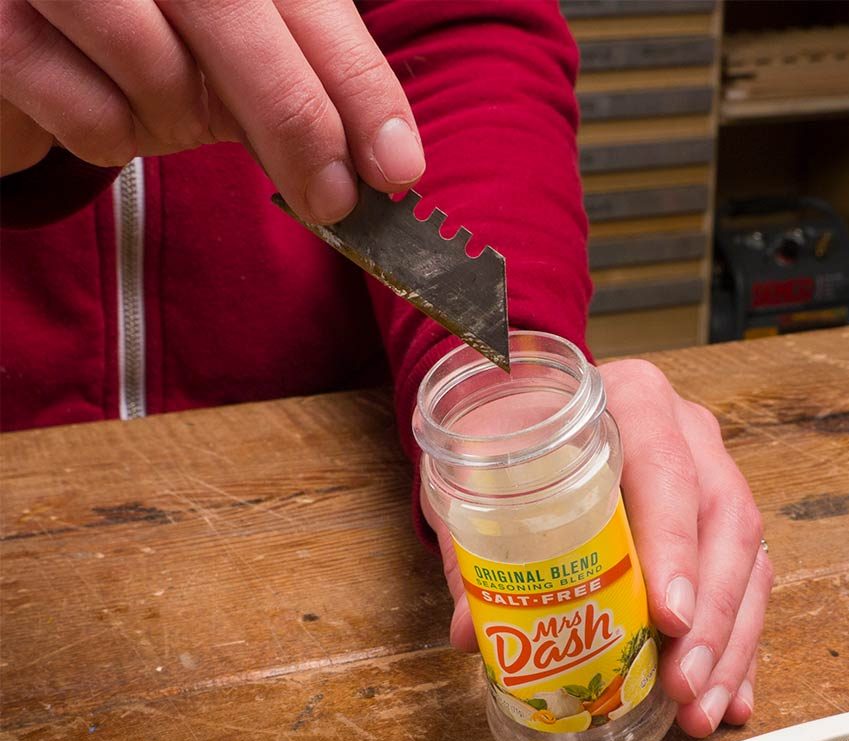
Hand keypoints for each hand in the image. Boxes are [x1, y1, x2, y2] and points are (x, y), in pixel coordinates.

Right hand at [0, 0, 423, 222]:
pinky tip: (95, 100)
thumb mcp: (223, 36)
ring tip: (161, 104)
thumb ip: (296, 74)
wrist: (12, 12)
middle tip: (332, 202)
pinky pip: (88, 112)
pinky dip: (109, 134)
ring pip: (157, 70)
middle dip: (297, 120)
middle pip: (234, 11)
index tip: (397, 165)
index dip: (356, 81)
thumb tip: (378, 161)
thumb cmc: (131, 19)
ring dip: (178, 122)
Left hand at [427, 359, 772, 737]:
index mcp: (635, 402)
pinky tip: (729, 700)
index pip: (666, 469)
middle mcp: (691, 436)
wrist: (537, 407)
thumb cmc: (517, 436)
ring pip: (748, 561)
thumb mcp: (486, 473)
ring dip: (729, 645)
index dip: (675, 545)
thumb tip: (474, 632)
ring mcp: (716, 478)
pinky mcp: (724, 525)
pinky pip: (749, 587)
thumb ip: (479, 549)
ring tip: (701, 711)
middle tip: (681, 684)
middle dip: (711, 617)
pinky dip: (739, 649)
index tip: (668, 616)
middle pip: (725, 524)